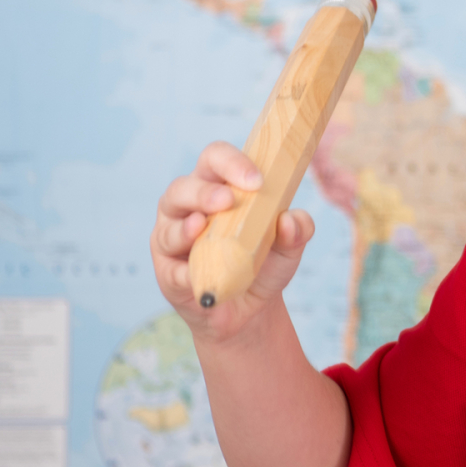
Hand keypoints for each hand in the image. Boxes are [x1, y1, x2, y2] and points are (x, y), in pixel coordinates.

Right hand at [151, 141, 314, 344]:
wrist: (252, 307)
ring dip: (185, 227)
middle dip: (203, 192)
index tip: (257, 180)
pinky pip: (171, 269)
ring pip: (168, 226)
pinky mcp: (168, 272)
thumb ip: (297, 229)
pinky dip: (186, 270)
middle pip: (182, 187)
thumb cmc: (265, 262)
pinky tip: (196, 272)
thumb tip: (291, 220)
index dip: (231, 162)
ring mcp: (172, 238)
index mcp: (218, 187)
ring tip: (201, 227)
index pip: (215, 159)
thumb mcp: (289, 245)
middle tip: (228, 200)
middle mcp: (188, 208)